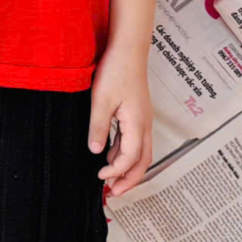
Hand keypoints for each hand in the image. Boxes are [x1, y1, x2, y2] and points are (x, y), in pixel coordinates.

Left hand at [89, 44, 152, 196]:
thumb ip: (98, 127)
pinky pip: (136, 140)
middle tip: (114, 192)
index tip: (100, 177)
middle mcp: (145, 124)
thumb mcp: (101, 100)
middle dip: (130, 179)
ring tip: (111, 179)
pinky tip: (111, 155)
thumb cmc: (116, 70)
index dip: (116, 171)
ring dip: (128, 168)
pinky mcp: (138, 114)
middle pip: (143, 161)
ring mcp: (144, 119)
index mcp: (138, 123)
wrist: (129, 49)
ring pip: (142, 152)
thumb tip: (96, 152)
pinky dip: (126, 153)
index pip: (130, 158)